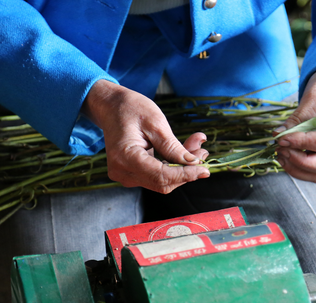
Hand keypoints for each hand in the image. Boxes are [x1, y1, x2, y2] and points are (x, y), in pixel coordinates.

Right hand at [82, 79, 209, 192]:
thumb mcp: (155, 122)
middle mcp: (123, 172)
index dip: (185, 175)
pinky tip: (184, 152)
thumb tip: (193, 164)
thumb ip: (172, 147)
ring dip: (182, 168)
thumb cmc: (130, 109)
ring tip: (196, 147)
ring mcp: (126, 176)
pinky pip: (157, 176)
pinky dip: (173, 166)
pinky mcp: (132, 174)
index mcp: (125, 158)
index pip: (161, 176)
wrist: (111, 107)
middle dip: (187, 171)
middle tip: (203, 152)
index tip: (205, 170)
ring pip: (163, 181)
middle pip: (163, 183)